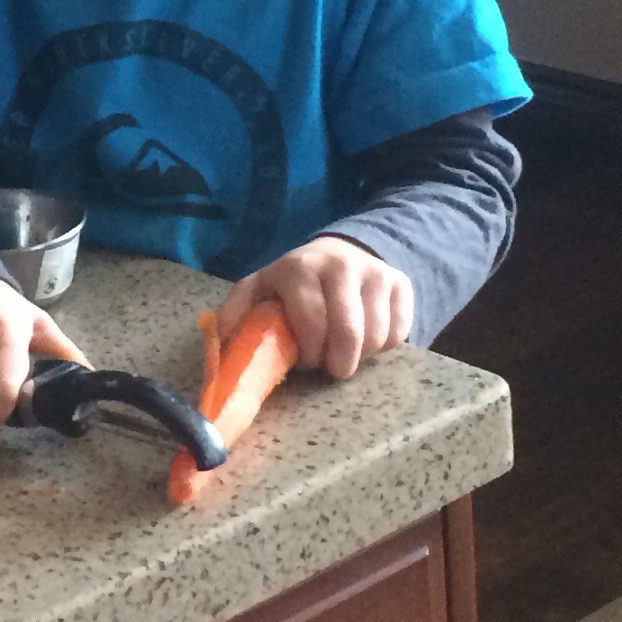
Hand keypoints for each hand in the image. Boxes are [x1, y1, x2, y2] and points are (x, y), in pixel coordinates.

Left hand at [216, 238, 411, 381]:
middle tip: (329, 366)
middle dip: (338, 362)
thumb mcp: (258, 291)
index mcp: (299, 268)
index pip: (311, 322)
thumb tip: (220, 342)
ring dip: (360, 356)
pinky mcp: (401, 283)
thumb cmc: (291, 285)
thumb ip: (236, 313)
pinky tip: (365, 338)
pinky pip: (399, 333)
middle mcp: (341, 264)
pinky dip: (383, 347)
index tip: (305, 362)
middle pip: (349, 332)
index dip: (310, 352)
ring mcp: (375, 272)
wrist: (336, 254)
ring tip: (344, 350)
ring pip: (377, 336)